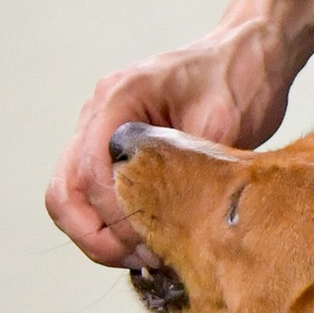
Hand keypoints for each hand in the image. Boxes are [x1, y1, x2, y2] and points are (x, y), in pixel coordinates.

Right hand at [45, 0, 313, 266]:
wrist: (249, 53)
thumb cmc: (239, 78)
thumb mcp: (222, 123)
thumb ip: (186, 167)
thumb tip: (164, 224)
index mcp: (119, 97)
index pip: (89, 172)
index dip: (115, 217)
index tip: (153, 240)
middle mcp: (98, 112)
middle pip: (64, 191)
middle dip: (97, 236)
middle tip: (145, 258)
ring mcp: (99, 128)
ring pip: (69, 197)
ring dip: (99, 234)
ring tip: (147, 254)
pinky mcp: (113, 146)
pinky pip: (90, 194)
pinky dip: (108, 223)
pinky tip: (146, 240)